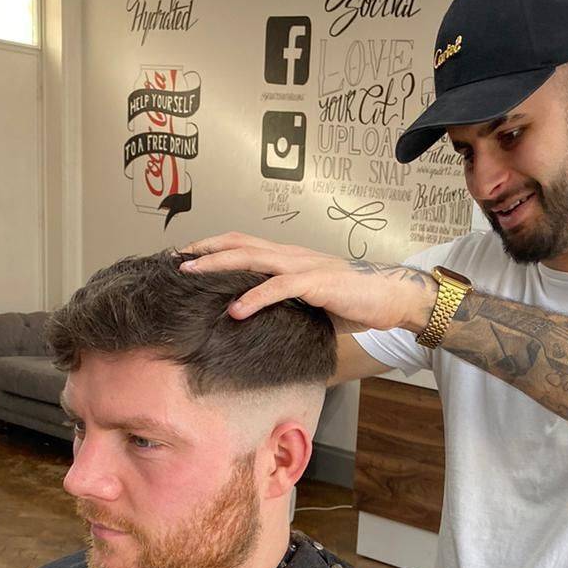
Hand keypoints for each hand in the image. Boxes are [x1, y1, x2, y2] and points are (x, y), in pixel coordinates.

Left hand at [177, 232, 435, 332]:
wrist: (393, 299)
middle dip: (204, 251)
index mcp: (290, 258)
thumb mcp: (313, 304)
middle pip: (239, 244)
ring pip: (252, 258)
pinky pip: (279, 287)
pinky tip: (235, 310)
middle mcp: (292, 256)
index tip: (186, 258)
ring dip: (218, 265)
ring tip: (191, 274)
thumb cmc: (356, 304)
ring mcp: (304, 267)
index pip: (243, 244)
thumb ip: (288, 305)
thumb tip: (263, 323)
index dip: (213, 248)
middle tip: (174, 261)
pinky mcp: (317, 283)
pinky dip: (254, 298)